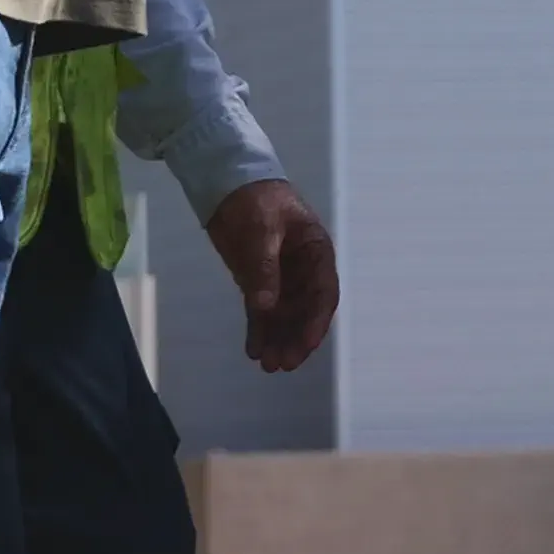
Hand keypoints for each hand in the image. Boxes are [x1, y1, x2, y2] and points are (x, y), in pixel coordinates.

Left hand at [205, 178, 337, 373]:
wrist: (230, 187)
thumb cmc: (257, 202)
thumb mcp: (262, 231)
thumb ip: (264, 269)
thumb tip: (265, 306)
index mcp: (316, 253)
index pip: (323, 293)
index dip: (317, 321)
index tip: (307, 344)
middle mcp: (303, 271)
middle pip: (305, 311)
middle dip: (296, 338)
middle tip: (283, 364)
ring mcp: (281, 278)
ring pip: (284, 316)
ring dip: (278, 339)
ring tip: (267, 365)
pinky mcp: (258, 283)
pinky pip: (261, 312)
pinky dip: (258, 331)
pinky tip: (253, 350)